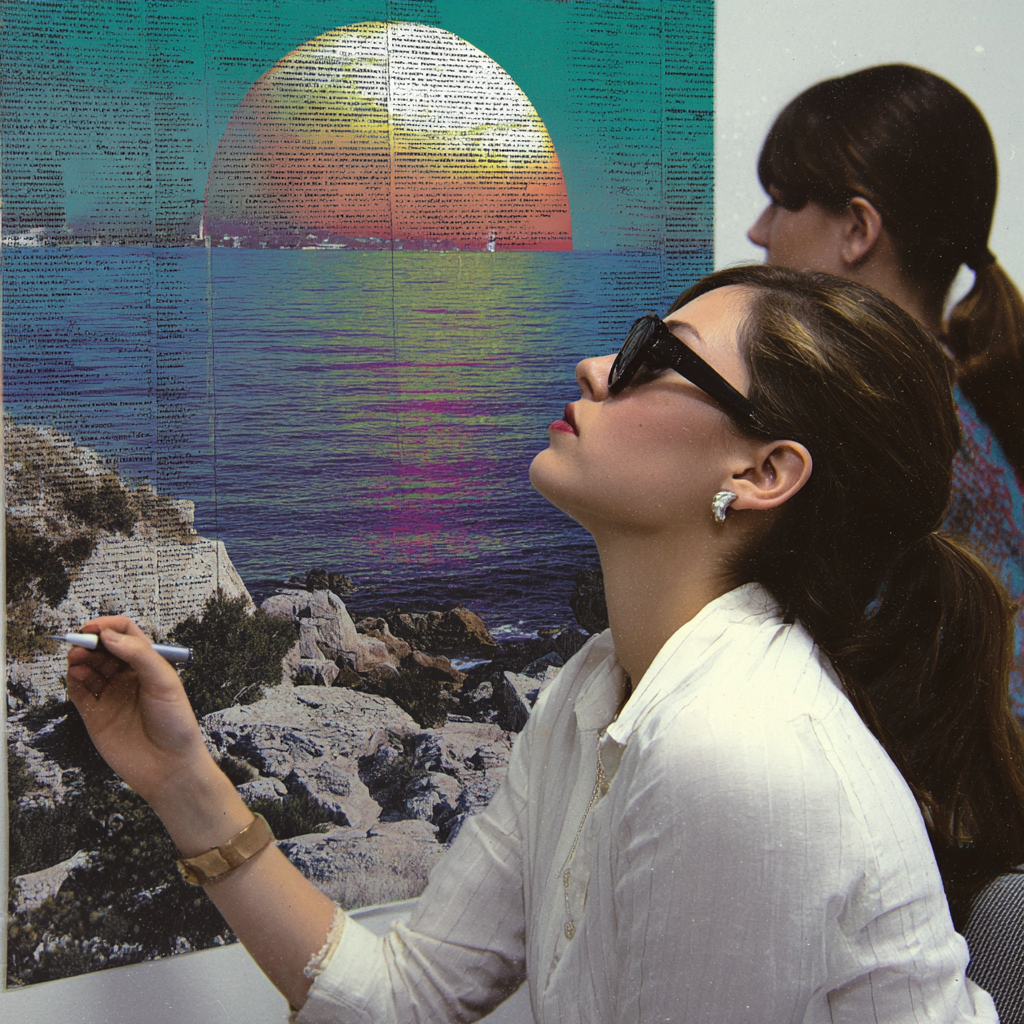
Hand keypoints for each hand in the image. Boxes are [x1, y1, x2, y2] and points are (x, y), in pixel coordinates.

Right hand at [65, 616, 213, 808]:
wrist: (169, 766)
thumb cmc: (176, 723)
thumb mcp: (164, 682)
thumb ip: (138, 655)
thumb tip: (110, 635)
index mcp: (148, 664)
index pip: (125, 634)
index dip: (108, 627)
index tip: (94, 628)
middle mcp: (128, 676)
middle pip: (102, 649)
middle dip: (90, 642)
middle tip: (82, 644)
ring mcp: (110, 694)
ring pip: (88, 667)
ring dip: (80, 659)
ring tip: (77, 659)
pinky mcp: (95, 714)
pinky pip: (78, 691)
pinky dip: (73, 680)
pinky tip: (75, 675)